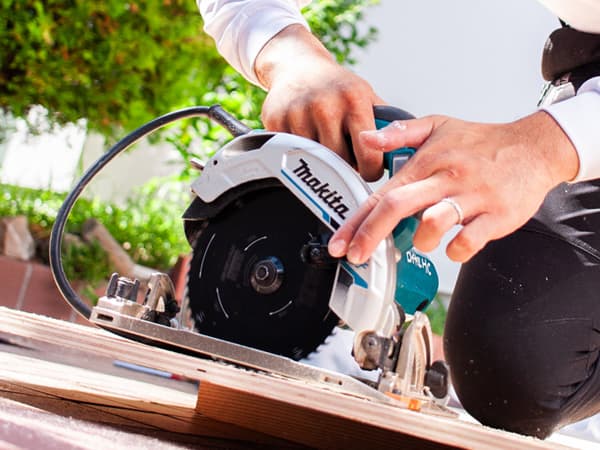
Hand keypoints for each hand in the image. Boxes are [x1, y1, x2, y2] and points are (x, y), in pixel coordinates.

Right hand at [255, 25, 384, 180]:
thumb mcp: (366, 97)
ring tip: (328, 149)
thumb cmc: (338, 88)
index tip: (368, 172)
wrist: (298, 66)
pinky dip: (300, 155)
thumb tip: (404, 157)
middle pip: (340, 163)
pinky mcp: (276, 122)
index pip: (369, 155)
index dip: (370, 171)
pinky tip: (307, 140)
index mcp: (354, 100)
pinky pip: (292, 155)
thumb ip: (385, 126)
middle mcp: (325, 106)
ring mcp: (298, 114)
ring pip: (315, 163)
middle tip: (347, 160)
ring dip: (322, 164)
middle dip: (345, 167)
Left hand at [328, 111, 578, 262]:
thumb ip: (399, 134)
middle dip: (370, 236)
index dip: (357, 221)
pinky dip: (457, 251)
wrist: (534, 147)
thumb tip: (365, 138)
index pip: (383, 194)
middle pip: (398, 207)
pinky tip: (455, 247)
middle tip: (356, 257)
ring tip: (423, 241)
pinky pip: (471, 239)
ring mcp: (472, 197)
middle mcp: (446, 178)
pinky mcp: (498, 214)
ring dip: (421, 240)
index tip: (340, 243)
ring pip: (434, 222)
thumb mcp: (438, 126)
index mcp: (427, 163)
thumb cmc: (482, 141)